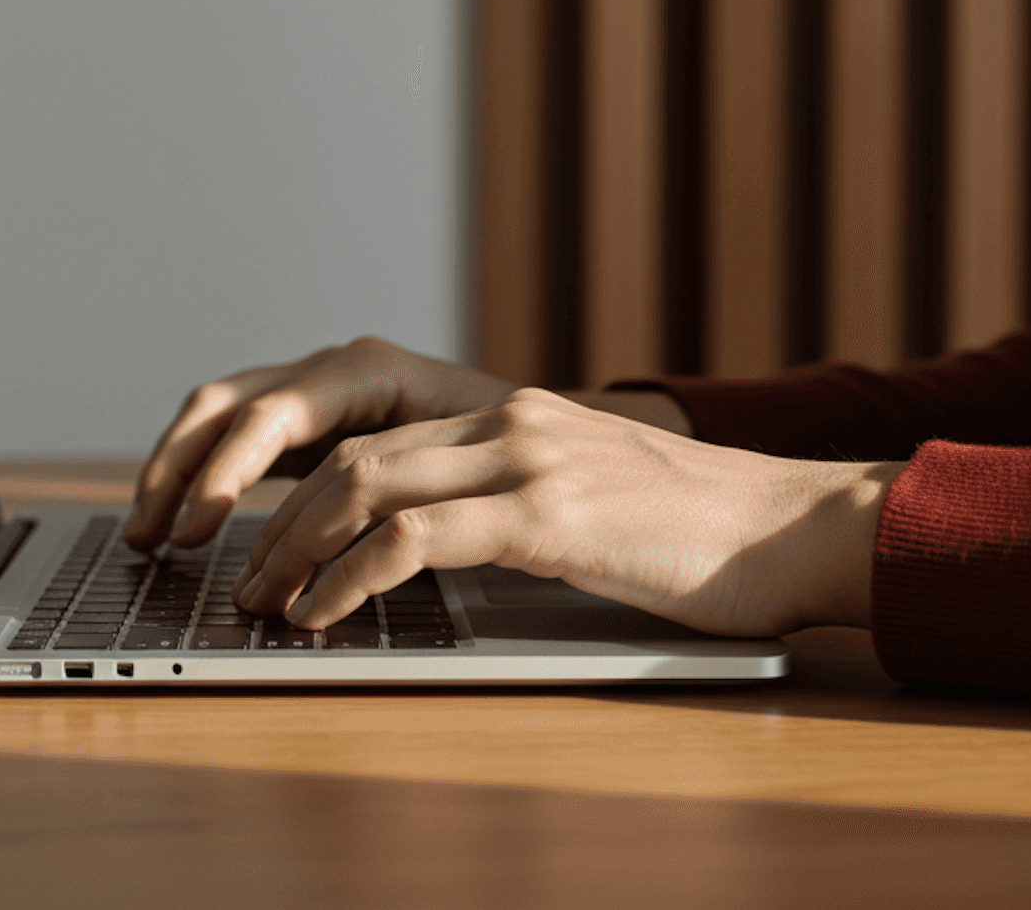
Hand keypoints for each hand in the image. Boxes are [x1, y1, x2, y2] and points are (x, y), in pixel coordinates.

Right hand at [125, 337, 517, 549]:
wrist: (559, 442)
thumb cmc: (524, 455)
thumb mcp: (476, 471)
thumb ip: (414, 497)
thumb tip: (371, 546)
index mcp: (372, 370)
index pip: (277, 412)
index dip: (230, 468)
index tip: (202, 524)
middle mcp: (335, 371)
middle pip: (230, 405)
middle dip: (182, 469)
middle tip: (155, 536)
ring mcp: (318, 394)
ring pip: (221, 417)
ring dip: (176, 472)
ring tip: (145, 536)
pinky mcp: (311, 426)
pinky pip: (238, 440)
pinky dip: (202, 478)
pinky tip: (182, 525)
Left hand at [231, 389, 901, 637]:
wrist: (791, 528)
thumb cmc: (694, 535)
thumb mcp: (585, 498)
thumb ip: (511, 502)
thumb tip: (428, 547)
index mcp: (509, 414)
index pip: (367, 433)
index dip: (294, 485)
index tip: (255, 536)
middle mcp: (508, 420)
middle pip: (345, 455)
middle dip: (274, 519)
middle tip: (239, 577)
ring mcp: (527, 460)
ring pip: (364, 488)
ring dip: (296, 550)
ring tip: (265, 602)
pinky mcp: (547, 514)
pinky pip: (413, 540)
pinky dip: (350, 578)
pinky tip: (325, 615)